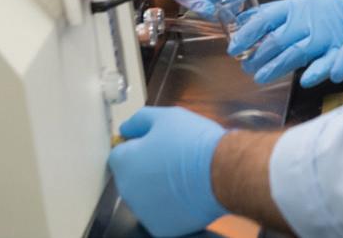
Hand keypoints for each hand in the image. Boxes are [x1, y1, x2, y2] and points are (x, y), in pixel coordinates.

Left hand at [107, 107, 226, 236]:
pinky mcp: (160, 228)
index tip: (157, 143)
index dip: (139, 145)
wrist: (221, 171)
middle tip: (174, 157)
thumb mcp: (166, 116)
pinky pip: (161, 213)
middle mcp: (127, 191)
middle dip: (147, 167)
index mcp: (124, 163)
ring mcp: (143, 212)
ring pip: (146, 196)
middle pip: (132, 176)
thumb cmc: (194, 142)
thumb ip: (139, 120)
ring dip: (157, 188)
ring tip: (183, 175)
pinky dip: (171, 206)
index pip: (120, 153)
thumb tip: (126, 128)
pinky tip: (186, 193)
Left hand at [229, 0, 342, 84]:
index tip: (233, 48)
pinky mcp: (338, 49)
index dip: (246, 35)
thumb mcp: (299, 3)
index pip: (263, 20)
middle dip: (257, 57)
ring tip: (261, 77)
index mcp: (294, 8)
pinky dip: (316, 72)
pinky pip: (326, 62)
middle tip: (246, 67)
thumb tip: (242, 20)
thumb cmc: (328, 6)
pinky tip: (305, 80)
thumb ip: (272, 13)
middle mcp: (305, 22)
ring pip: (294, 54)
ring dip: (275, 67)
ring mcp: (322, 36)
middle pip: (275, 41)